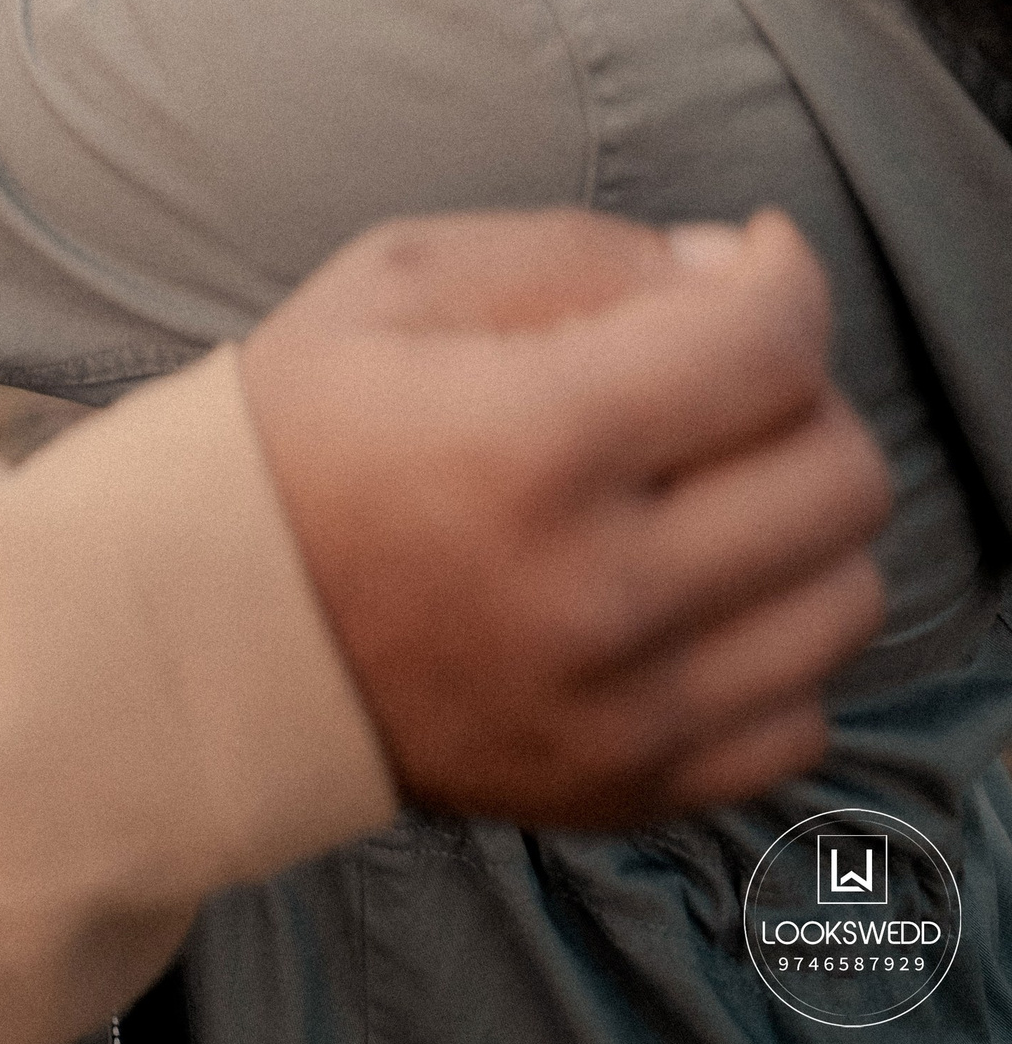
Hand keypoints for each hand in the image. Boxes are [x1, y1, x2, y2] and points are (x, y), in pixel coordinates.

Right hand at [239, 207, 890, 827]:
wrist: (200, 623)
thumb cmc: (303, 427)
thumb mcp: (405, 279)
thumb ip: (586, 253)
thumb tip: (738, 277)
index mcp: (534, 441)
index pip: (770, 348)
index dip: (786, 275)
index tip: (754, 259)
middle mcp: (597, 591)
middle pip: (839, 473)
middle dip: (796, 393)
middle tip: (713, 376)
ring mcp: (620, 711)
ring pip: (843, 596)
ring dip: (796, 517)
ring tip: (705, 484)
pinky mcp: (624, 790)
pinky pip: (798, 716)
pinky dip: (769, 641)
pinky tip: (687, 590)